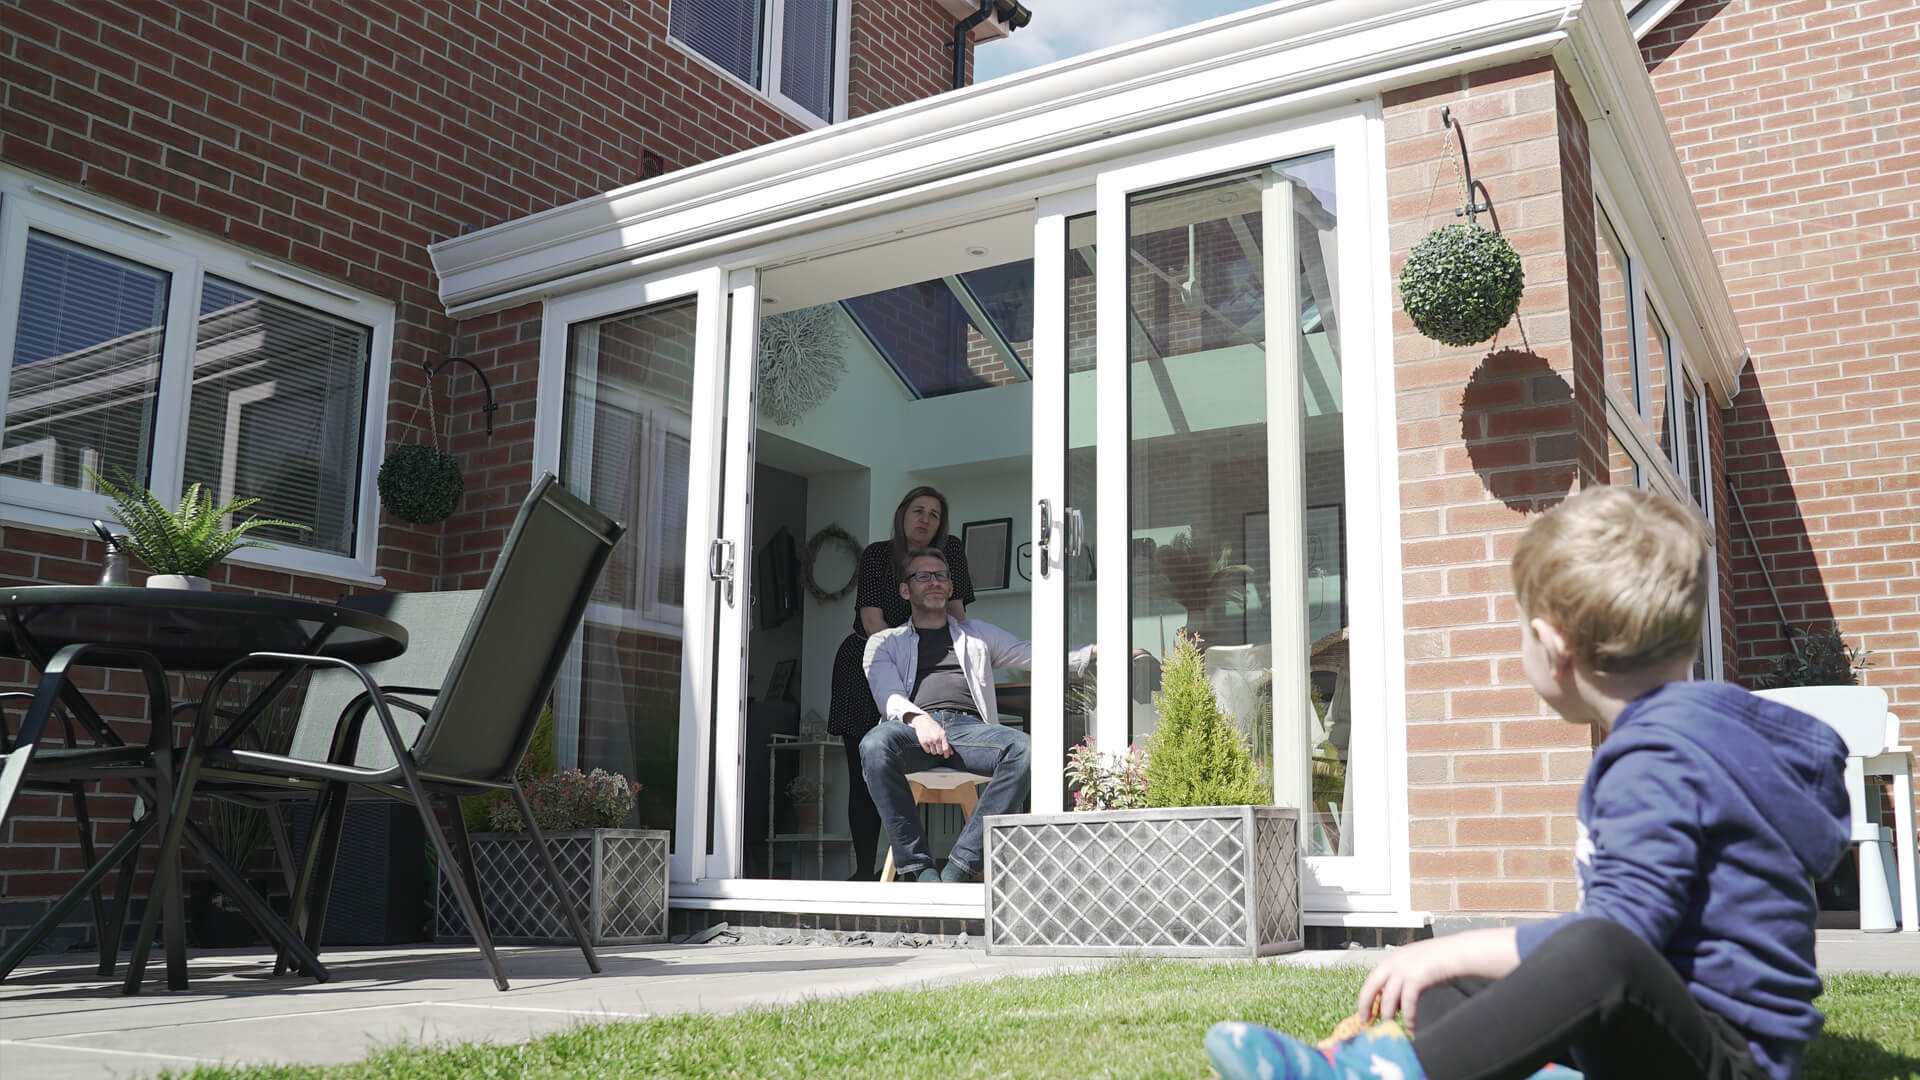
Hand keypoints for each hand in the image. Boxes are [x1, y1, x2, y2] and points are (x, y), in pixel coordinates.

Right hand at [910, 714, 950, 756]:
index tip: (946, 756)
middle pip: (940, 752)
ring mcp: (929, 740)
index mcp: (943, 735)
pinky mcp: (923, 741)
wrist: (923, 721)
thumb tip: (951, 752)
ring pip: (933, 752)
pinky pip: (927, 751)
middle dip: (939, 751)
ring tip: (932, 743)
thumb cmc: (933, 726)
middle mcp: (936, 738)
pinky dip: (928, 749)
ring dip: (933, 750)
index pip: (946, 748)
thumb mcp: (942, 732)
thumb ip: (946, 742)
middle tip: (937, 747)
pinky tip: (928, 743)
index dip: (947, 754)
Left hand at [1354, 928, 1518, 1031]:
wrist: (1458, 952)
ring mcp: (1404, 970)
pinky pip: (1407, 1003)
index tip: (1363, 1011)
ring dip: (1388, 1016)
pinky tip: (1410, 1027)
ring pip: (1388, 999)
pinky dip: (1408, 1017)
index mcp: (1392, 959)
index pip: (1371, 980)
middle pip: (1371, 987)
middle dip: (1366, 1006)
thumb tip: (1395, 1004)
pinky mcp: (1416, 978)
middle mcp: (1394, 963)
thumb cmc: (1440, 961)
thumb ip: (1403, 981)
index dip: (1365, 997)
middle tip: (1366, 1022)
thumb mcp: (1415, 966)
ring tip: (1391, 1027)